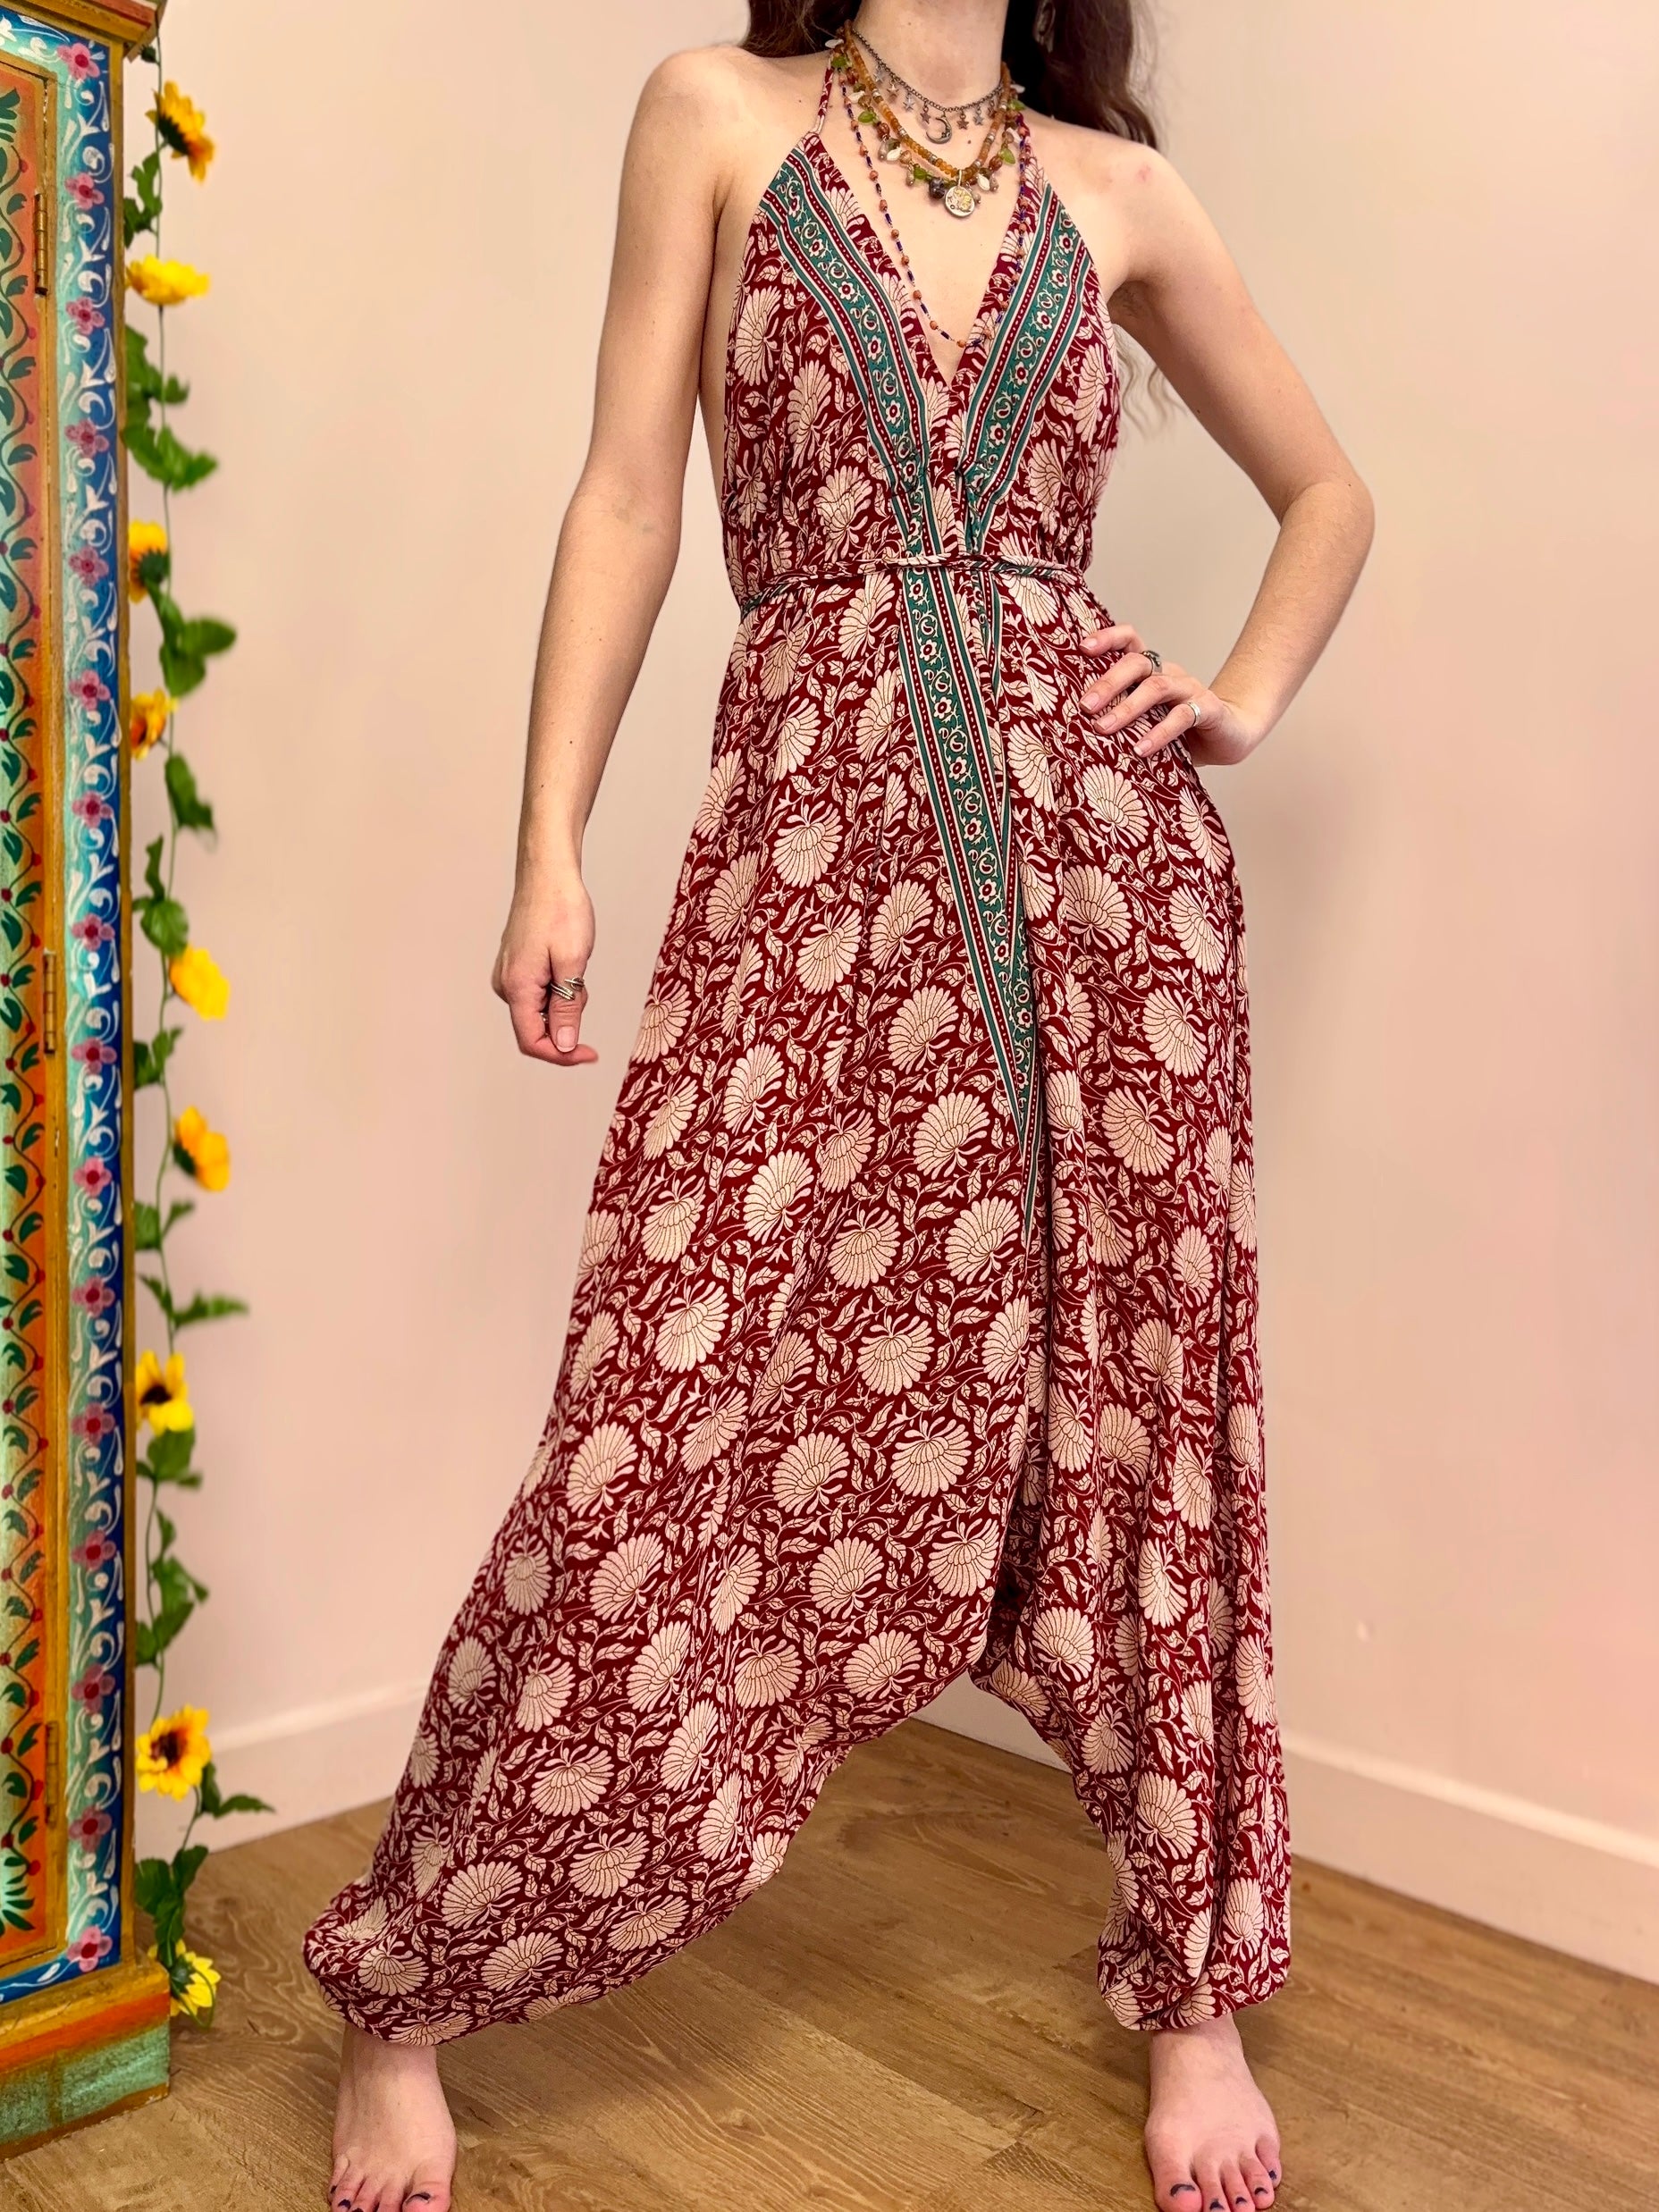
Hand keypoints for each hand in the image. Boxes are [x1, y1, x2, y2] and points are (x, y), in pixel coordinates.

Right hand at [491, 871, 597, 1066]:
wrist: (547, 873)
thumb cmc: (561, 909)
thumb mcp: (573, 962)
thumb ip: (567, 1007)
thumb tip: (564, 1044)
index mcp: (517, 987)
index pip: (532, 1042)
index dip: (562, 1056)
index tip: (590, 1054)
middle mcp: (506, 986)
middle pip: (536, 1028)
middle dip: (567, 1019)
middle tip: (584, 985)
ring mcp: (509, 976)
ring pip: (541, 1010)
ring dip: (565, 1001)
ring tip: (577, 965)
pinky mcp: (516, 967)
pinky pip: (539, 993)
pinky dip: (559, 987)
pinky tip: (567, 961)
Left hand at [1079, 623, 1261, 766]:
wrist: (1230, 737)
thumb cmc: (1179, 731)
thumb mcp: (1145, 721)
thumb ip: (1118, 718)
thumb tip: (1070, 730)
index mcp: (1152, 671)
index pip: (1130, 642)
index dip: (1108, 638)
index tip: (1083, 647)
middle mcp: (1170, 673)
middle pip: (1137, 663)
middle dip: (1108, 683)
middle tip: (1086, 706)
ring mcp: (1190, 689)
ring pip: (1156, 687)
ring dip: (1127, 708)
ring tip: (1103, 728)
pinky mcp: (1208, 710)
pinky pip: (1181, 717)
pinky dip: (1158, 734)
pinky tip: (1140, 750)